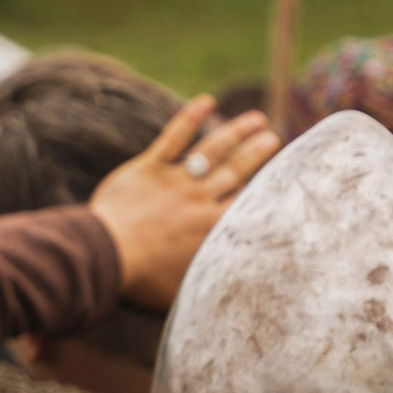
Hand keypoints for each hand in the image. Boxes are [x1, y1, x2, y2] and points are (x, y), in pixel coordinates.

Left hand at [90, 97, 277, 308]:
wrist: (108, 256)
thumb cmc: (144, 279)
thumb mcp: (186, 289)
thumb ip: (212, 283)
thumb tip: (239, 290)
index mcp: (212, 227)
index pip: (246, 201)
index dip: (266, 187)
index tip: (284, 176)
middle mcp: (200, 199)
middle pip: (237, 170)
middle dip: (258, 153)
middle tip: (274, 138)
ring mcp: (175, 180)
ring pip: (213, 150)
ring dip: (236, 132)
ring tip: (257, 119)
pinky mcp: (149, 167)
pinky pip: (173, 138)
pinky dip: (190, 118)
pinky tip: (206, 102)